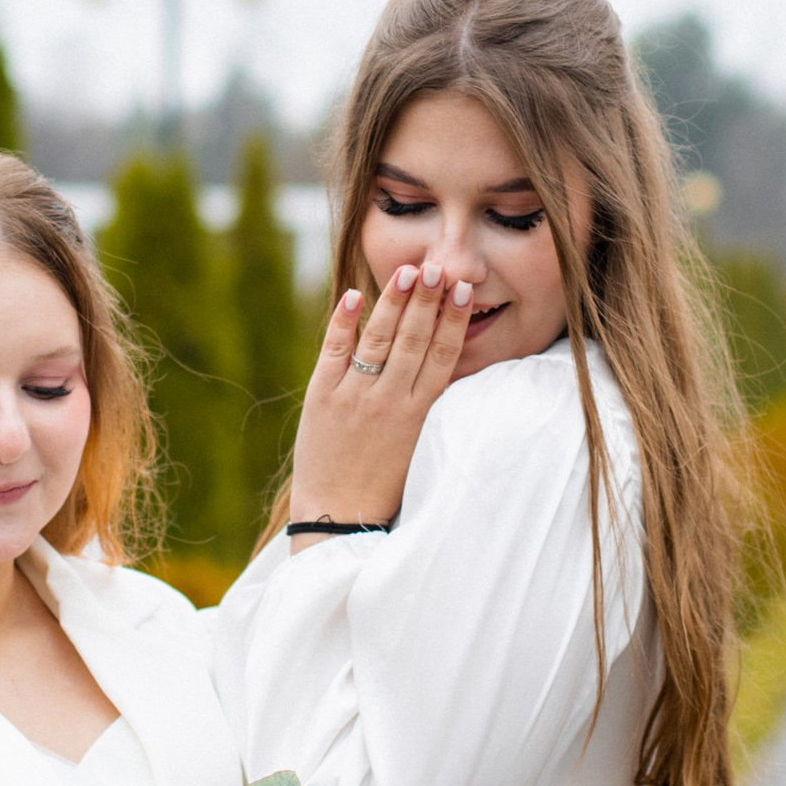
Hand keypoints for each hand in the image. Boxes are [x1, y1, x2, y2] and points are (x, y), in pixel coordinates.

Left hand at [288, 262, 475, 528]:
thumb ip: (427, 404)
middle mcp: (389, 402)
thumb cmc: (384, 485)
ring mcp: (353, 397)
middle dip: (426, 301)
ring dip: (394, 303)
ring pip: (379, 339)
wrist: (338, 518)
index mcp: (419, 414)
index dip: (452, 320)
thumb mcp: (418, 445)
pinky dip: (343, 322)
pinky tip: (355, 295)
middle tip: (438, 266)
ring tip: (408, 271)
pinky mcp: (321, 398)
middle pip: (413, 340)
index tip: (463, 290)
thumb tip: (444, 363)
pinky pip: (334, 351)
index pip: (441, 356)